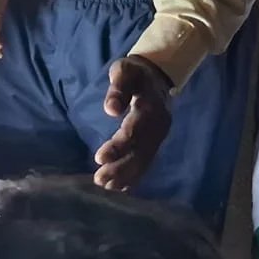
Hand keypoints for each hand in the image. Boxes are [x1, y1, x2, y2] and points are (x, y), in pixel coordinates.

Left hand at [93, 56, 173, 192]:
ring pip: (144, 160)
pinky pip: (146, 161)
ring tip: (106, 186)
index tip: (99, 158)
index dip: (118, 146)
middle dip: (120, 167)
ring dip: (126, 175)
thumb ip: (118, 88)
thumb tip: (110, 109)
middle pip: (140, 151)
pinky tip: (121, 187)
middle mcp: (158, 126)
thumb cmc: (135, 74)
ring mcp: (159, 136)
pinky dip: (135, 175)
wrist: (156, 77)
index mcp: (151, 108)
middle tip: (99, 179)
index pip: (134, 131)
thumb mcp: (125, 71)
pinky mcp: (156, 142)